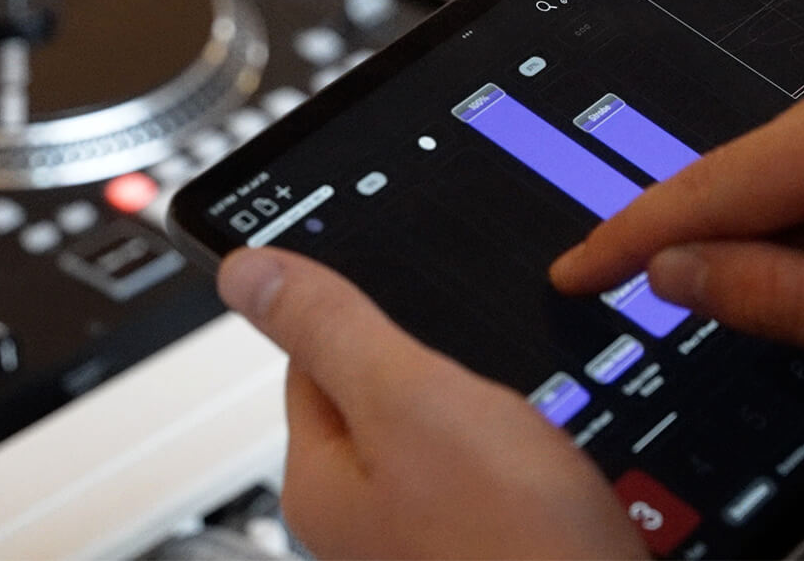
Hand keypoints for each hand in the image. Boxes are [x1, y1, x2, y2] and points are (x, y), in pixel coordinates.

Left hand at [219, 248, 647, 559]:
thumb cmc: (513, 547)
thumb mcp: (413, 401)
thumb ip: (332, 329)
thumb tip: (243, 271)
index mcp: (320, 480)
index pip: (312, 355)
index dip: (372, 313)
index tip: (417, 291)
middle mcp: (364, 520)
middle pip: (393, 394)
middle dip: (450, 367)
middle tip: (497, 372)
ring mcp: (429, 541)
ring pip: (458, 433)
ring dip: (501, 412)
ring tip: (535, 429)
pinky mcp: (490, 551)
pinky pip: (504, 477)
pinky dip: (532, 459)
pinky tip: (560, 467)